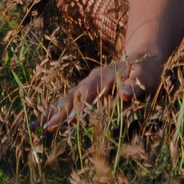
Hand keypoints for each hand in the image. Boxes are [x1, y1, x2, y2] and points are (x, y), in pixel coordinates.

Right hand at [40, 51, 163, 129]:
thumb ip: (136, 85)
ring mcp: (88, 84)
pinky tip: (45, 121)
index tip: (66, 120)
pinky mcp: (88, 90)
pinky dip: (58, 110)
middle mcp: (92, 80)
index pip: (88, 93)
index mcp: (105, 77)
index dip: (78, 106)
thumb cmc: (146, 70)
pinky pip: (70, 100)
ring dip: (54, 111)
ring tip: (37, 125)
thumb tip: (125, 95)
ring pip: (68, 98)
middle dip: (60, 111)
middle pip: (73, 96)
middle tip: (45, 127)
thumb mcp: (146, 76)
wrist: (143, 56)